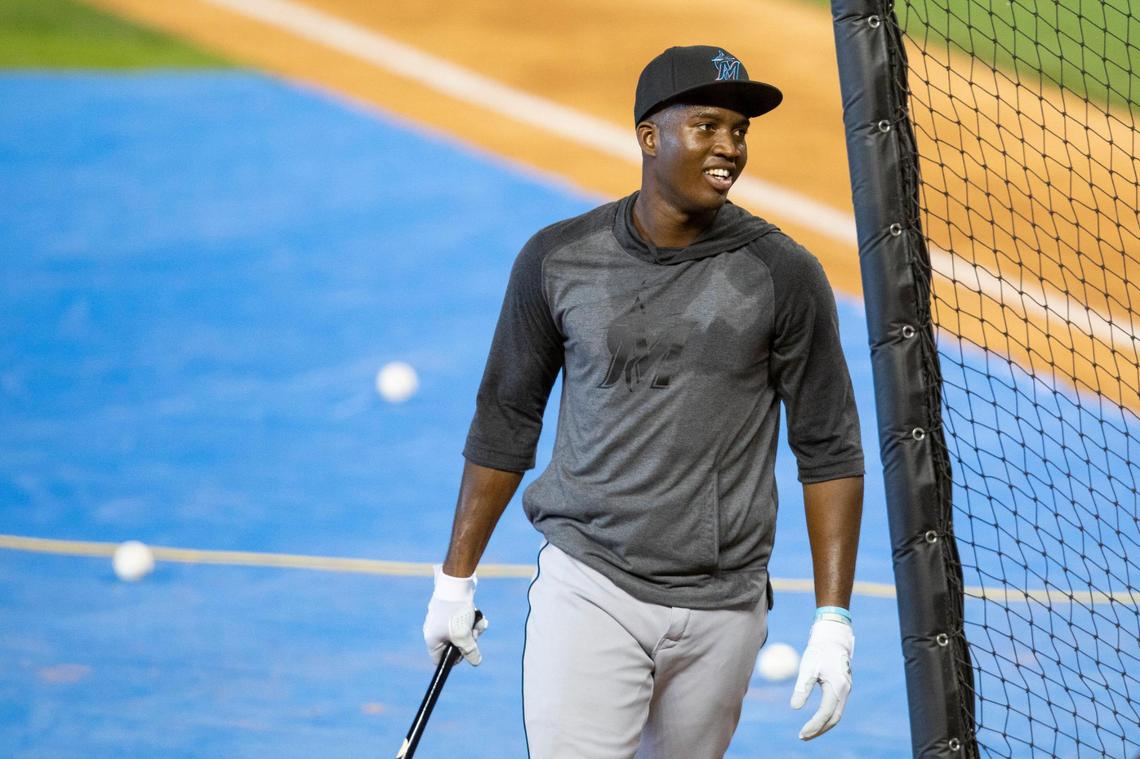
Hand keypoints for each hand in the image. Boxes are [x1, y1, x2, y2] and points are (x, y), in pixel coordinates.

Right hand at [422, 565, 489, 665]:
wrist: (456, 583)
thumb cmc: (456, 611)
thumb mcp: (464, 635)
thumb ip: (469, 651)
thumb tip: (476, 661)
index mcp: (432, 639)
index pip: (439, 659)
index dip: (454, 659)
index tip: (465, 653)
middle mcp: (435, 630)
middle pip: (454, 646)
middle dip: (468, 641)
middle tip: (474, 634)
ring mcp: (442, 619)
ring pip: (461, 632)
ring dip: (472, 629)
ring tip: (478, 621)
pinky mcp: (451, 609)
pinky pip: (463, 620)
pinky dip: (471, 619)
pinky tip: (477, 614)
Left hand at [790, 618, 853, 739]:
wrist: (833, 638)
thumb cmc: (818, 651)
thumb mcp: (807, 668)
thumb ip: (802, 688)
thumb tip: (794, 708)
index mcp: (837, 687)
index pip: (826, 714)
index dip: (814, 725)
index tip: (802, 734)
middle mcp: (845, 691)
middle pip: (834, 718)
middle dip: (819, 729)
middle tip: (803, 736)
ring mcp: (846, 690)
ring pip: (837, 714)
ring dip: (824, 724)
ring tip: (808, 731)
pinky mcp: (843, 687)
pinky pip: (837, 707)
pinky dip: (827, 716)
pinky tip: (817, 718)